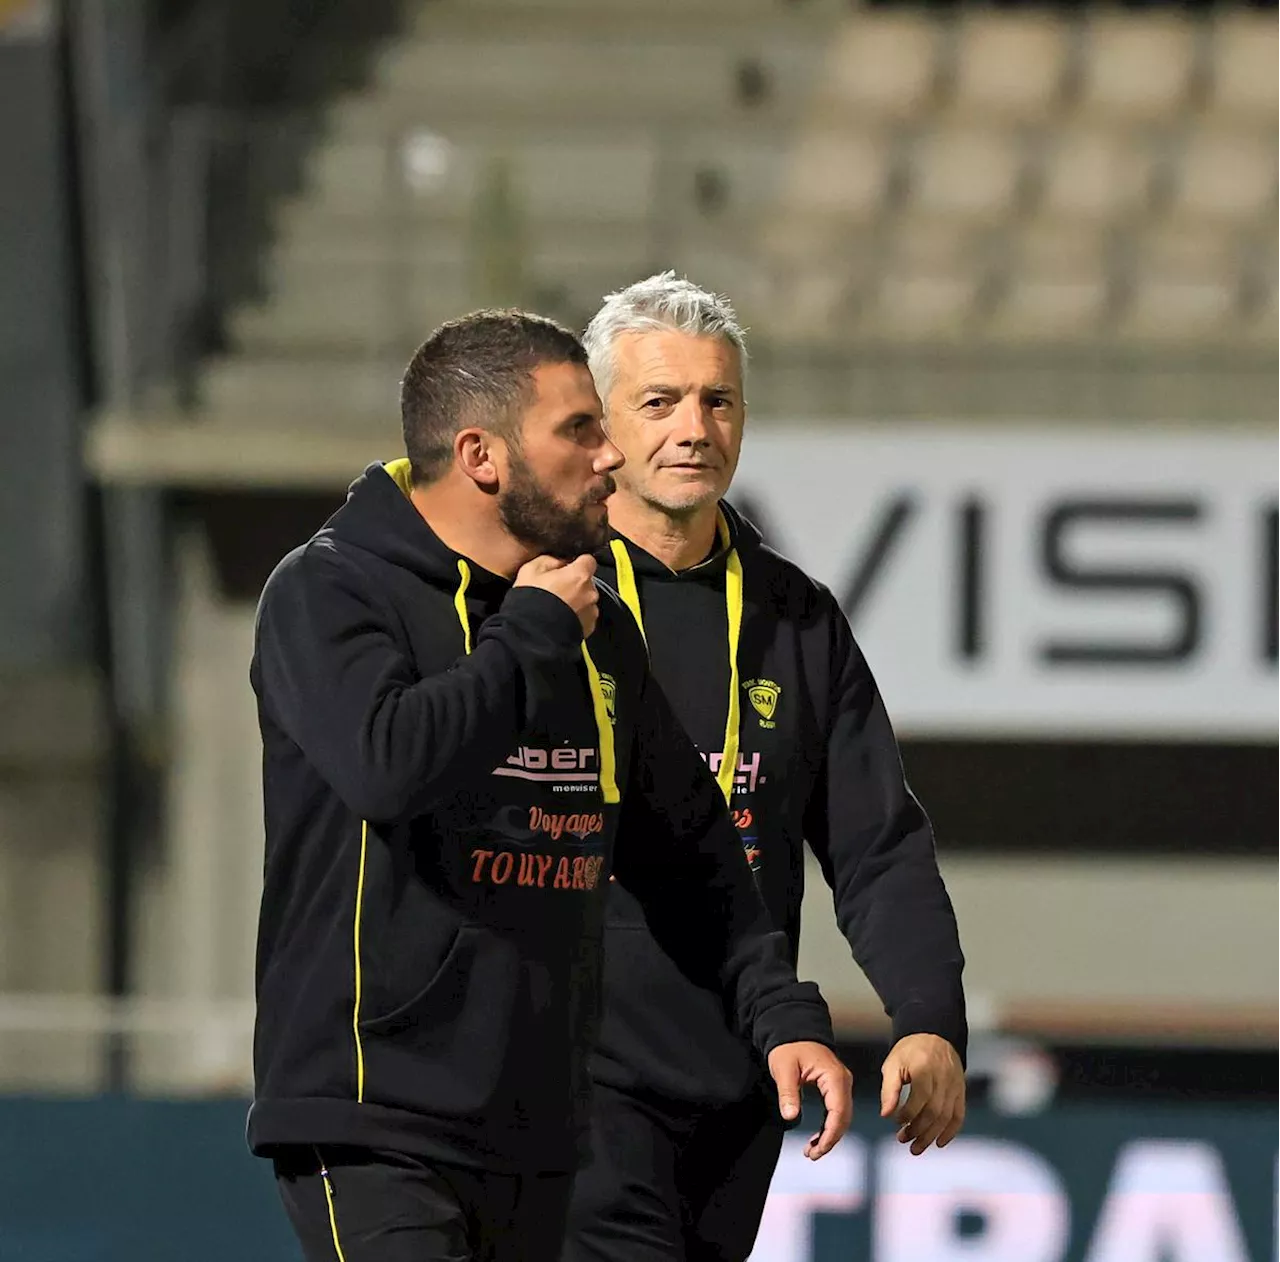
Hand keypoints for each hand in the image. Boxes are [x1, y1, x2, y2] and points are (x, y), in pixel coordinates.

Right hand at [514, 554, 598, 636]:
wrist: (532, 636)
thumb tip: (559, 560)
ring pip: (586, 600)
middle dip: (574, 583)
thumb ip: (550, 560)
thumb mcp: (531, 570)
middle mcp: (590, 593)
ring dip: (575, 601)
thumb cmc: (530, 603)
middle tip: (555, 589)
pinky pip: (584, 616)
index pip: (588, 560)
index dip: (576, 562)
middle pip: (587, 581)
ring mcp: (591, 612)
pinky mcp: (588, 628)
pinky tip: (559, 618)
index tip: (566, 567)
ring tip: (555, 607)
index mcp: (579, 575)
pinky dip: (575, 616)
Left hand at [766, 1041, 852, 1160]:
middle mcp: (843, 1081)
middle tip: (812, 1154)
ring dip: (830, 1135)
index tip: (818, 1150)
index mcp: (834, 1076)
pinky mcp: (835, 1086)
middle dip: (830, 1139)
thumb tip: (791, 1116)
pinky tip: (818, 1136)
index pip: (838, 1112)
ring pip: (842, 1116)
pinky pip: (837, 1110)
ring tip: (812, 1150)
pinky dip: (829, 1125)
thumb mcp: (784, 1068)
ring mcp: (841, 1083)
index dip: (830, 1135)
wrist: (793, 1030)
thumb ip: (788, 1093)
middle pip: (844, 1118)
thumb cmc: (789, 1046)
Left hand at [880, 1033, 965, 1155]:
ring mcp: (955, 1085)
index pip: (919, 1099)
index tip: (895, 1122)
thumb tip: (885, 1115)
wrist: (934, 1035)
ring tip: (916, 1147)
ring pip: (946, 1117)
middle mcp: (943, 1078)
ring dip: (931, 1135)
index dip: (907, 1115)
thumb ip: (889, 1089)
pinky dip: (951, 1131)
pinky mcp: (961, 1091)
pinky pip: (959, 1115)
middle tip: (903, 1140)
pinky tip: (939, 1142)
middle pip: (934, 1112)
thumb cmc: (910, 1051)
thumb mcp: (893, 1063)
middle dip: (918, 1130)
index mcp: (925, 1069)